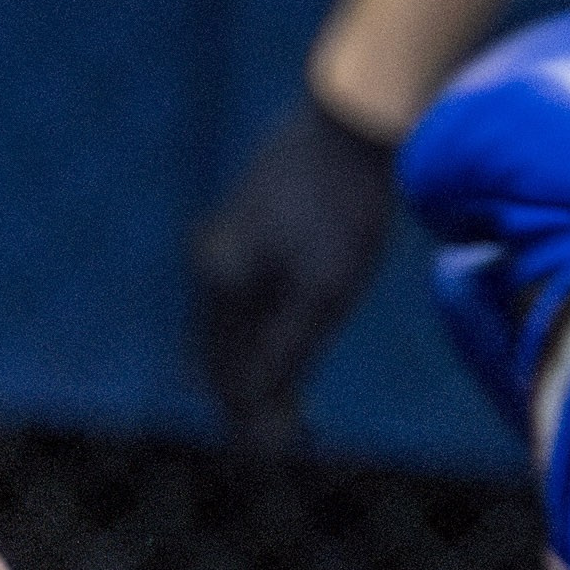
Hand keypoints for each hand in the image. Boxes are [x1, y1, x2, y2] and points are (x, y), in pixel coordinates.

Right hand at [190, 88, 399, 448]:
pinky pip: (249, 293)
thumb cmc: (344, 204)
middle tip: (278, 441)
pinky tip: (288, 333)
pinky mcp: (254, 221)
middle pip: (222, 354)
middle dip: (247, 398)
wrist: (357, 111)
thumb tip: (253, 415)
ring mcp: (229, 240)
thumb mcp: (323, 291)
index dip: (248, 421)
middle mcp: (211, 266)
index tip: (272, 458)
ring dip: (257, 364)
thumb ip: (284, 354)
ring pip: (235, 323)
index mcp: (219, 285)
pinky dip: (265, 326)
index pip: (226, 375)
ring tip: (286, 399)